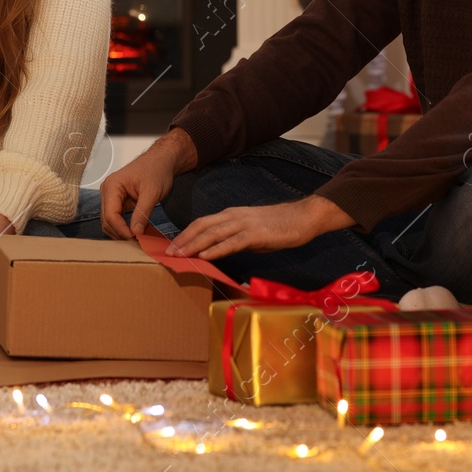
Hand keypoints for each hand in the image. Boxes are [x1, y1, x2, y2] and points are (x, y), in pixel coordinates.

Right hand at [99, 127, 197, 239]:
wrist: (162, 161)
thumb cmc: (157, 170)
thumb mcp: (152, 192)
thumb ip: (142, 213)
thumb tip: (135, 233)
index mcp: (112, 186)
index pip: (110, 214)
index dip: (121, 229)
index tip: (134, 238)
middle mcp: (107, 191)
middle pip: (107, 220)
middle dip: (120, 233)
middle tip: (137, 242)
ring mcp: (111, 197)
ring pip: (110, 222)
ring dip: (121, 232)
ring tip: (137, 239)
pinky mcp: (117, 202)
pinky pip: (116, 219)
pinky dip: (124, 227)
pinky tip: (136, 232)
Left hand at [168, 196, 353, 259]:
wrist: (304, 217)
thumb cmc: (280, 226)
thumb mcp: (253, 232)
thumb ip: (237, 239)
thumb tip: (224, 251)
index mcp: (232, 214)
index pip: (203, 223)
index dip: (186, 234)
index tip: (172, 246)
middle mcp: (234, 216)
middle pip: (202, 226)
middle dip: (183, 240)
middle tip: (167, 253)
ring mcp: (244, 223)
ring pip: (213, 233)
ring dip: (194, 245)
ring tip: (179, 255)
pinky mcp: (256, 233)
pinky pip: (231, 242)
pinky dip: (216, 249)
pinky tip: (205, 257)